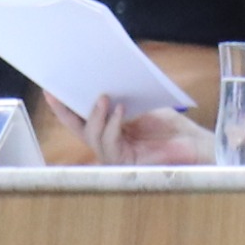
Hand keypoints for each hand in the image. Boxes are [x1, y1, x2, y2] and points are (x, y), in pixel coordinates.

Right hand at [72, 93, 216, 166]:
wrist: (195, 144)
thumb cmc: (173, 127)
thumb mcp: (142, 107)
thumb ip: (122, 100)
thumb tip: (102, 82)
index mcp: (109, 130)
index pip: (81, 119)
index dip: (64, 107)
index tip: (50, 90)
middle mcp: (108, 144)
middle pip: (79, 128)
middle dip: (66, 110)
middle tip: (58, 92)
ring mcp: (115, 155)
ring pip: (93, 135)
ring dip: (95, 115)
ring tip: (103, 97)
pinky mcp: (126, 162)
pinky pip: (111, 143)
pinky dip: (113, 125)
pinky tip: (120, 111)